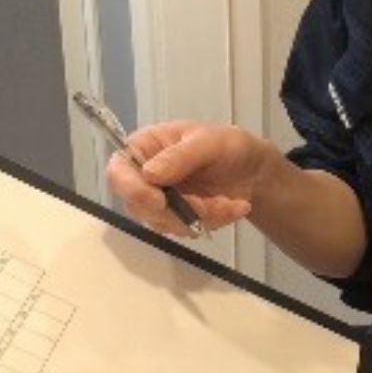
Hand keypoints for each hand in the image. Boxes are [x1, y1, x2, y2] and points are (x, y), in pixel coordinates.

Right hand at [106, 121, 273, 236]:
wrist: (253, 170)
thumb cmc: (227, 146)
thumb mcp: (209, 142)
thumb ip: (181, 156)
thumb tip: (150, 174)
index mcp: (145, 147)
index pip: (118, 171)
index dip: (132, 189)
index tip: (159, 200)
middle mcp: (144, 176)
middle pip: (139, 205)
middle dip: (178, 210)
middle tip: (209, 204)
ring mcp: (158, 201)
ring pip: (164, 223)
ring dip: (200, 217)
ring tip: (229, 202)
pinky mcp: (174, 220)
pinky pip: (185, 230)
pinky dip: (211, 222)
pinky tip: (231, 207)